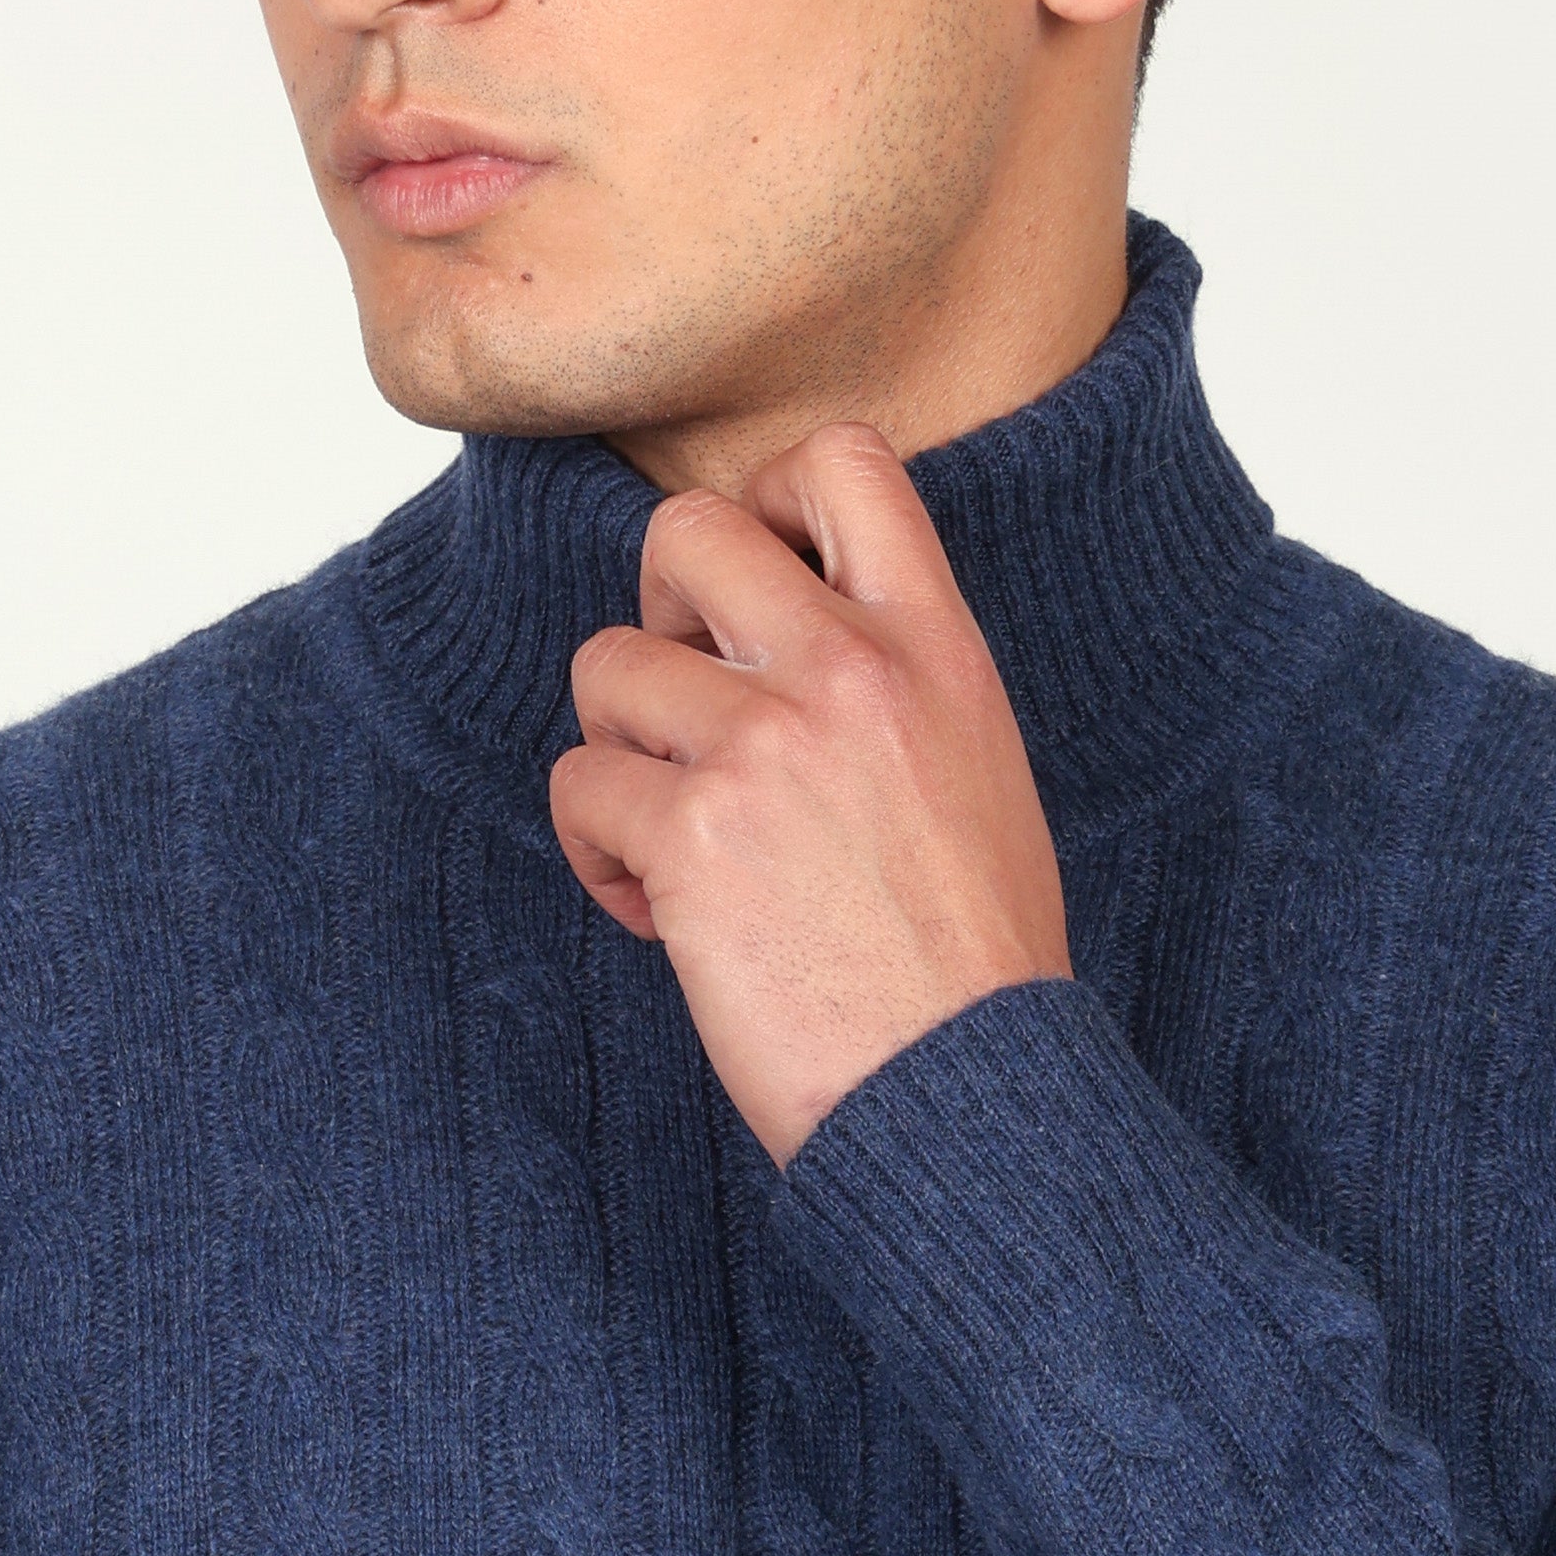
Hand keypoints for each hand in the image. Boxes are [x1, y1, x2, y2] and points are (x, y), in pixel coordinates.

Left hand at [550, 423, 1070, 1163]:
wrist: (976, 1094)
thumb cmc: (973, 957)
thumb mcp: (974, 765)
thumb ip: (888, 678)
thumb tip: (771, 634)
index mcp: (937, 645)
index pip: (843, 461)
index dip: (768, 495)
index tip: (757, 586)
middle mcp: (851, 669)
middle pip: (684, 532)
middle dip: (658, 613)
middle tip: (690, 711)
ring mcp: (766, 746)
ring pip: (604, 666)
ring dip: (620, 755)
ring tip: (677, 844)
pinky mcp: (693, 836)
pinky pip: (579, 785)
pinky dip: (599, 853)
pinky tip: (661, 917)